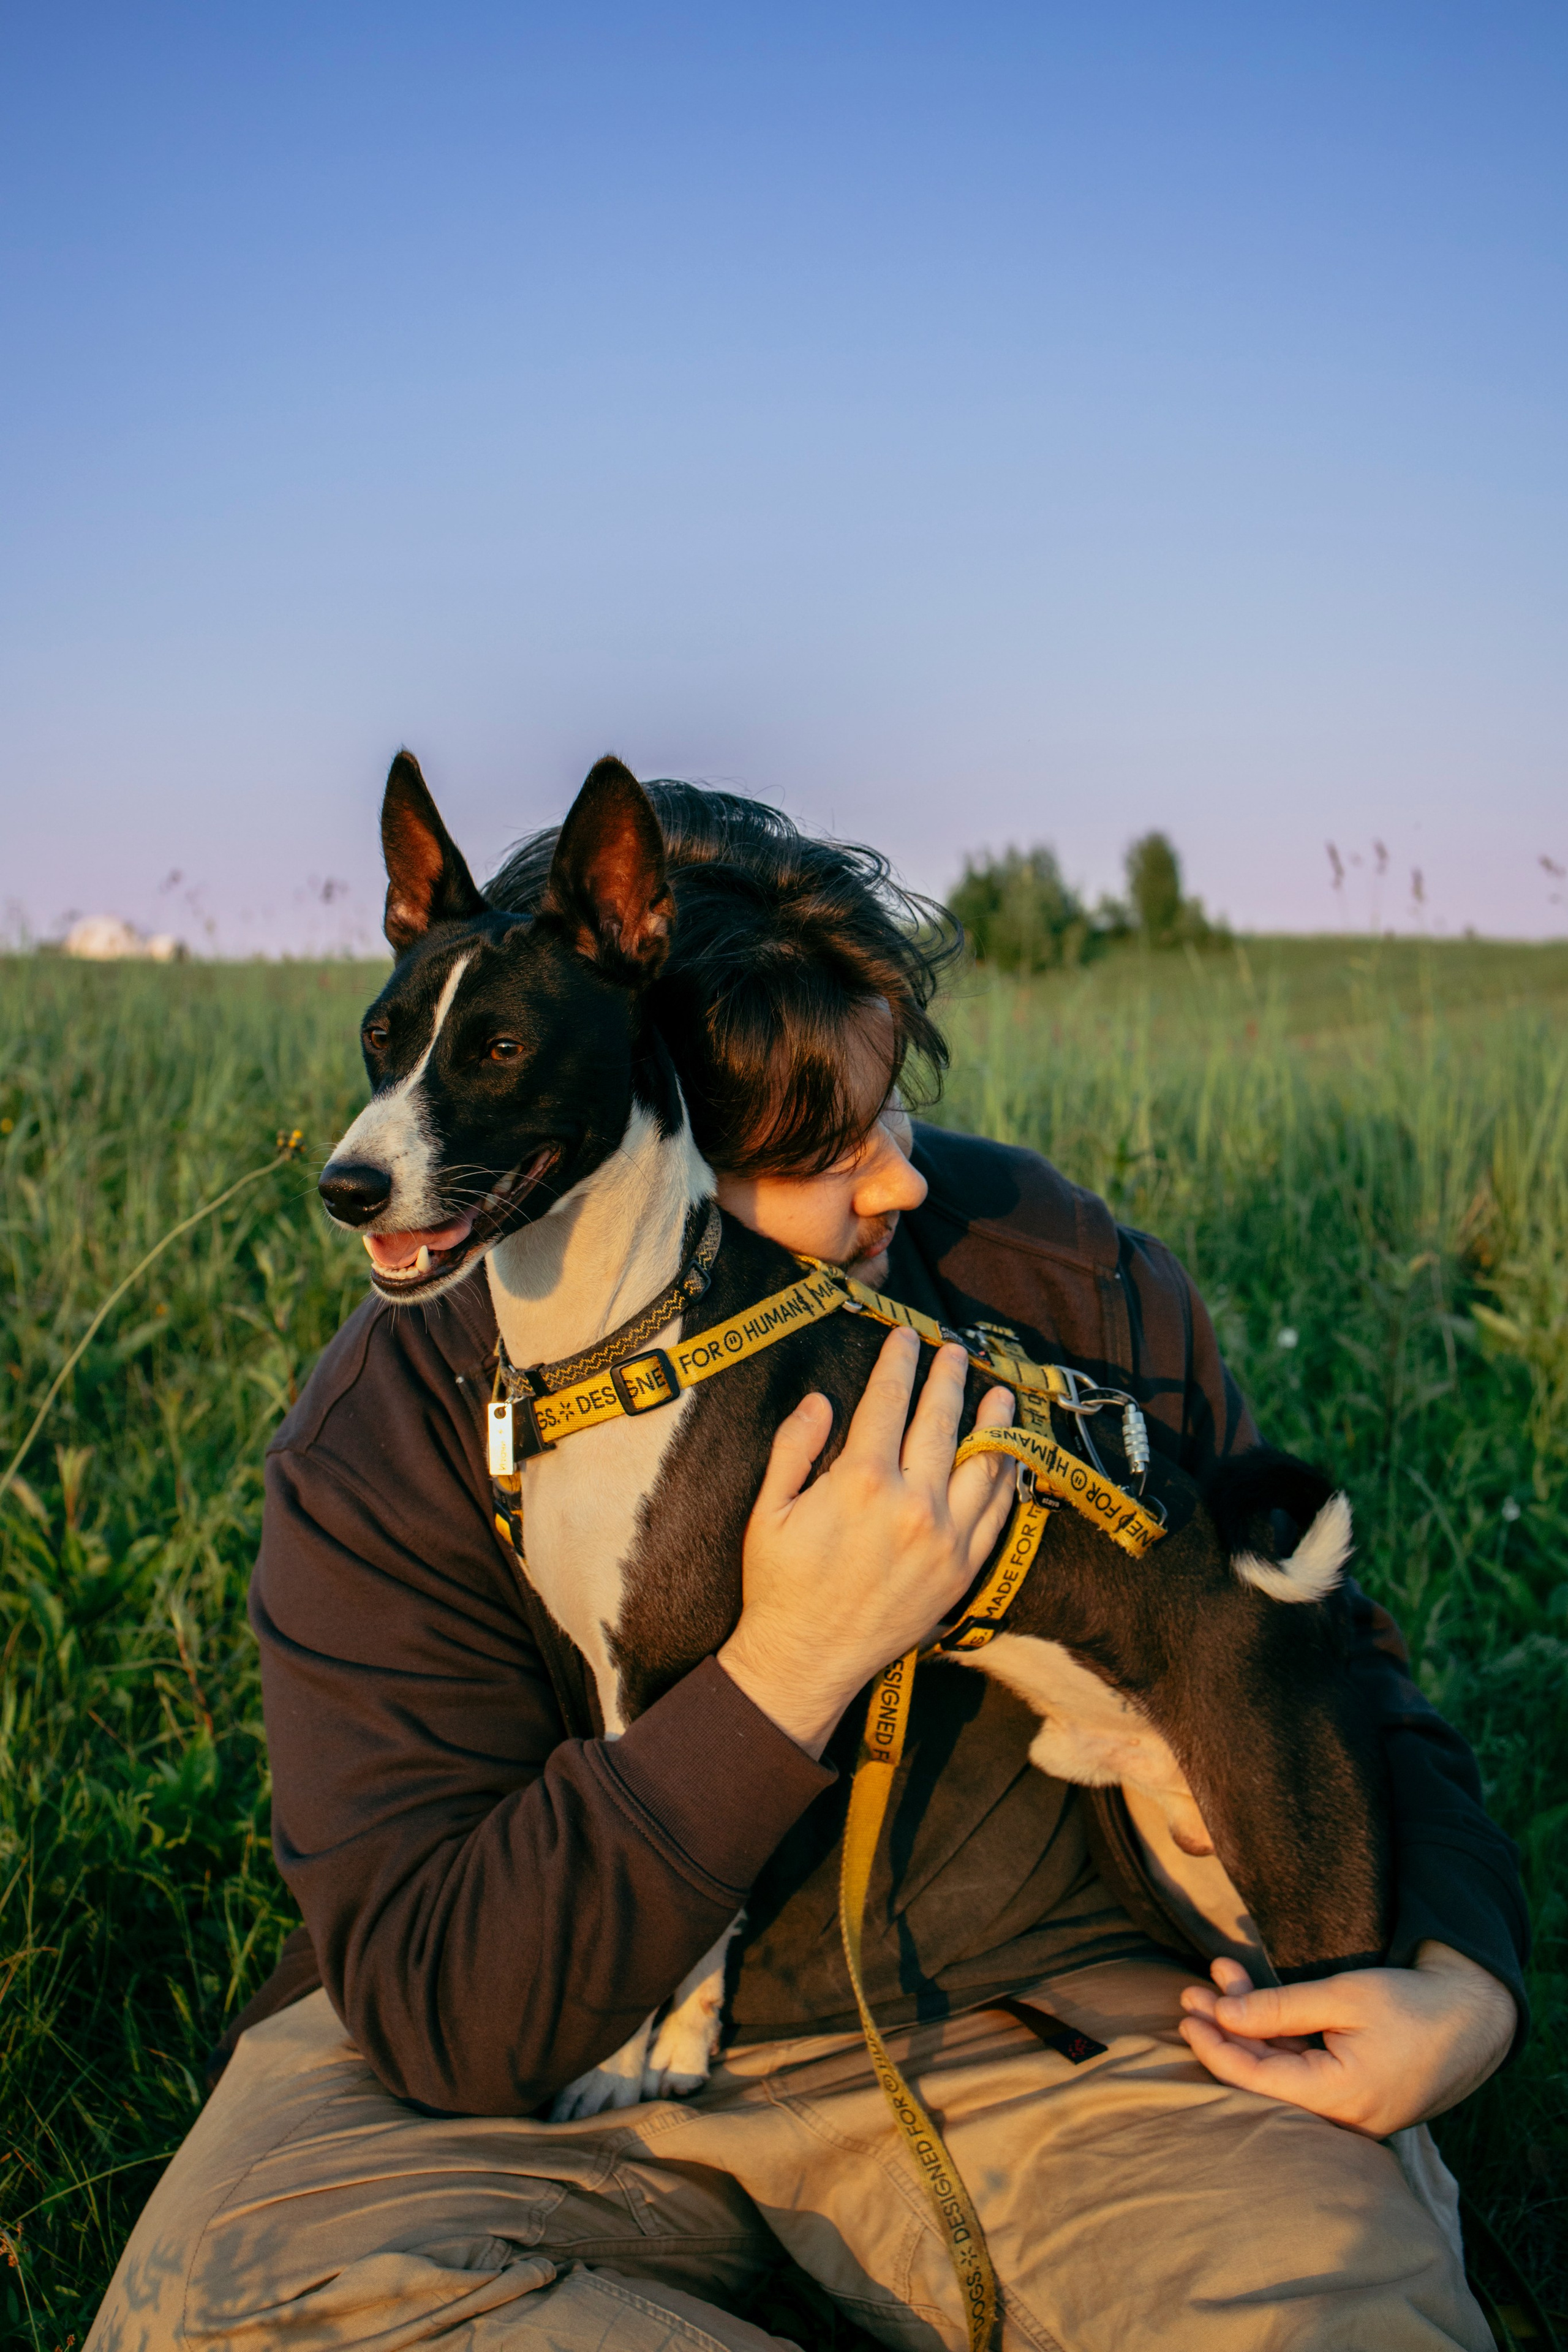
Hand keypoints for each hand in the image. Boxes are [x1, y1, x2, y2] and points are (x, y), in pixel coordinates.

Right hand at [717, 1326, 1015, 1757]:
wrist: (806, 1660)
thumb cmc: (779, 1585)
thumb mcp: (767, 1510)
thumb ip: (794, 1448)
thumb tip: (821, 1400)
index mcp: (861, 1482)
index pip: (887, 1402)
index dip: (897, 1363)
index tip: (905, 1336)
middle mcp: (912, 1505)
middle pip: (939, 1423)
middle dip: (947, 1379)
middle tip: (953, 1350)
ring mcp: (945, 1539)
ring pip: (981, 1464)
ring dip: (991, 1421)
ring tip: (996, 1392)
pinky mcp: (962, 1570)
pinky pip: (995, 1513)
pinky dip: (1004, 1477)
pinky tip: (1005, 1455)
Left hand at [1177, 1941, 1516, 2137]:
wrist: (1474, 2018)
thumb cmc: (1412, 2005)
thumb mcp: (1344, 1997)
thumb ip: (1281, 2009)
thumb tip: (1224, 2016)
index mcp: (1338, 2098)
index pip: (1256, 2081)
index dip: (1216, 2048)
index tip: (1188, 2015)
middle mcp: (1340, 2117)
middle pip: (1264, 2077)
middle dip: (1226, 2031)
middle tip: (1191, 1994)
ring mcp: (1347, 2111)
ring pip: (1282, 2069)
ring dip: (1250, 2025)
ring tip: (1219, 1980)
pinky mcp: (1352, 2095)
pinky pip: (1304, 2068)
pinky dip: (1278, 2033)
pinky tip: (1254, 1997)